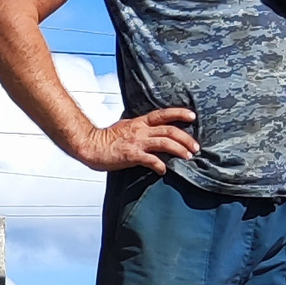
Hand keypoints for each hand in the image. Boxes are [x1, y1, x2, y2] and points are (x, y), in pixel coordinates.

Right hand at [68, 108, 199, 176]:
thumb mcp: (125, 126)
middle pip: (169, 131)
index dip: (179, 113)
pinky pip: (150, 160)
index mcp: (140, 122)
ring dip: (179, 150)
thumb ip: (140, 128)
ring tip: (188, 156)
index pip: (163, 114)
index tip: (193, 116)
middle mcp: (141, 130)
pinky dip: (159, 165)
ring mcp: (136, 142)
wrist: (90, 146)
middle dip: (185, 138)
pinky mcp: (131, 155)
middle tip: (196, 147)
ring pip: (164, 143)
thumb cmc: (106, 139)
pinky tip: (163, 170)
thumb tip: (152, 131)